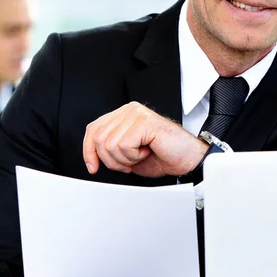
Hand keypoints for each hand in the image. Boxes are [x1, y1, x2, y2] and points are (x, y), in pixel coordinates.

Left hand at [83, 101, 207, 177]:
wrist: (187, 159)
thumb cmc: (163, 156)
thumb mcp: (128, 154)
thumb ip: (111, 148)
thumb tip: (92, 156)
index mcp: (124, 114)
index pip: (93, 129)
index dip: (89, 151)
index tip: (93, 167)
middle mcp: (129, 110)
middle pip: (98, 139)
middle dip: (111, 160)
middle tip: (130, 162)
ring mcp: (137, 113)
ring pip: (109, 144)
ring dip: (125, 159)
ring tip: (141, 155)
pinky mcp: (144, 121)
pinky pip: (123, 146)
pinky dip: (133, 156)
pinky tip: (147, 151)